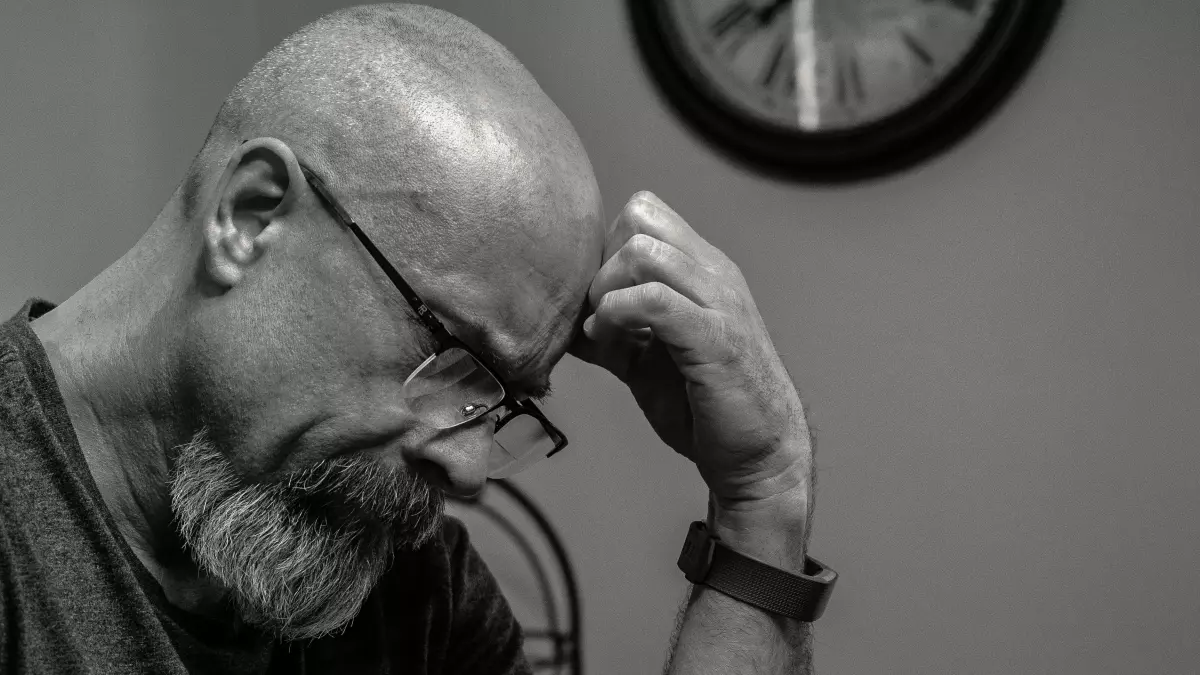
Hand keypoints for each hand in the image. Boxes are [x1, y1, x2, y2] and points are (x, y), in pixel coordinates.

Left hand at [570, 192, 812, 510]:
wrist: (760, 455)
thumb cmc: (706, 405)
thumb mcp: (648, 359)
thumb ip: (613, 332)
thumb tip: (563, 324)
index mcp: (702, 270)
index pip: (644, 212)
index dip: (606, 248)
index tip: (598, 299)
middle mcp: (714, 274)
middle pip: (638, 217)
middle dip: (602, 262)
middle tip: (597, 313)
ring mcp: (719, 302)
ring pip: (641, 251)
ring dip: (606, 290)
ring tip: (603, 330)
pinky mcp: (715, 338)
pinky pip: (653, 300)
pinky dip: (617, 316)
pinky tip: (611, 345)